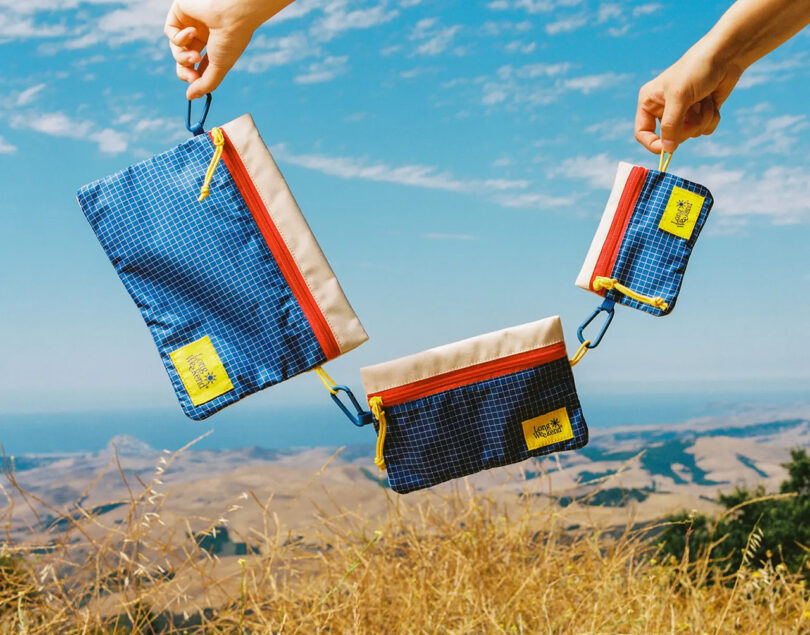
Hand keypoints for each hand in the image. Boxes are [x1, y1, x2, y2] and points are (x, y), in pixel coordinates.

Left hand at [164, 0, 288, 99]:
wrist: (232, 13)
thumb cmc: (231, 39)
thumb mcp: (220, 67)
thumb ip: (205, 84)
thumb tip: (190, 97)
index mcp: (215, 44)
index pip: (198, 66)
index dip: (194, 77)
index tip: (195, 83)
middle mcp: (202, 33)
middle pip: (183, 59)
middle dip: (185, 70)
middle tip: (191, 76)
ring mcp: (190, 22)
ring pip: (176, 48)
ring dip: (182, 57)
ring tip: (195, 56)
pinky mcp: (179, 12)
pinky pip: (170, 32)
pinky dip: (179, 38)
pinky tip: (192, 32)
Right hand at [635, 38, 743, 153]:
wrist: (725, 54)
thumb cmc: (696, 69)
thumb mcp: (679, 97)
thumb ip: (671, 125)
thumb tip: (667, 150)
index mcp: (649, 102)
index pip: (642, 132)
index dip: (653, 143)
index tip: (668, 148)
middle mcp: (663, 109)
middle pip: (670, 137)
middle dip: (687, 125)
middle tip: (694, 109)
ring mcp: (683, 112)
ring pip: (690, 134)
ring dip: (702, 119)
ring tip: (704, 100)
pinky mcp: (700, 113)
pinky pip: (704, 130)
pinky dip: (711, 118)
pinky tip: (712, 102)